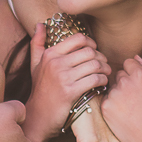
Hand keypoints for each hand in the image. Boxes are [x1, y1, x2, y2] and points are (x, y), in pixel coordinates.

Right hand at [25, 23, 109, 141]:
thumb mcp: (35, 65)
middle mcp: (56, 63)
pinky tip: (102, 83)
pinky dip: (103, 80)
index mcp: (50, 54)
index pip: (78, 39)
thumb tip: (39, 24)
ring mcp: (63, 77)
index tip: (95, 50)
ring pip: (94, 65)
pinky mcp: (70, 92)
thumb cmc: (40, 90)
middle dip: (101, 57)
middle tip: (104, 64)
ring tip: (106, 73)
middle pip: (89, 51)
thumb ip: (37, 43)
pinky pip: (94, 80)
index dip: (91, 43)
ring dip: (104, 69)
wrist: (37, 117)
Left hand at [101, 56, 141, 141]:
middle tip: (135, 100)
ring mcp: (114, 94)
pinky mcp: (105, 106)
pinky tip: (122, 115)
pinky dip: (112, 105)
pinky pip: (106, 99)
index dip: (134, 74)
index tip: (138, 86)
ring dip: (117, 94)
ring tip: (129, 109)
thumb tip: (137, 57)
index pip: (129, 62)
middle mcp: (126, 82)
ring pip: (112, 87)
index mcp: (141, 75)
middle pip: (119, 74)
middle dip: (124, 83)